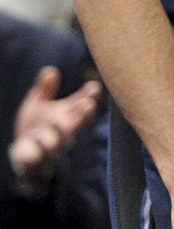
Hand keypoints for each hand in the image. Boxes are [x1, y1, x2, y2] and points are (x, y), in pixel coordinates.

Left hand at [9, 66, 99, 181]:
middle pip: (79, 123)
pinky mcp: (41, 158)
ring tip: (56, 121)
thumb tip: (51, 71)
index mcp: (67, 115)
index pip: (82, 106)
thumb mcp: (38, 103)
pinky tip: (35, 138)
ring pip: (61, 139)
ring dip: (60, 130)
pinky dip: (39, 146)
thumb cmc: (35, 125)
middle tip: (87, 105)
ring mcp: (54, 145)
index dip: (89, 97)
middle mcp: (65, 131)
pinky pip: (41, 153)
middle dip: (83, 115)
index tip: (94, 87)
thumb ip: (45, 88)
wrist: (24, 151)